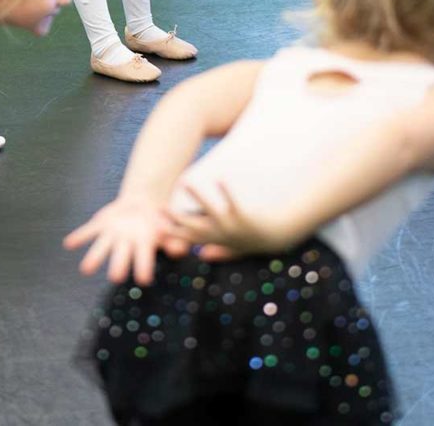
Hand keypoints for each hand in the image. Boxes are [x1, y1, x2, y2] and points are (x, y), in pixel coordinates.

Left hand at [63, 195, 173, 284]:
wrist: (143, 202)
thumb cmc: (158, 220)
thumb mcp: (169, 227)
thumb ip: (173, 239)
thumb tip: (179, 250)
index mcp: (143, 247)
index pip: (144, 260)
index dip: (143, 268)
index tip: (144, 280)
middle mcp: (125, 245)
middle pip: (121, 257)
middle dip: (118, 266)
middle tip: (115, 278)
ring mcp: (112, 235)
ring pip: (101, 248)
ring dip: (93, 258)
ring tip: (85, 270)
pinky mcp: (101, 224)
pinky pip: (88, 231)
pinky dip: (79, 237)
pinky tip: (69, 244)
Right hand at [164, 180, 286, 261]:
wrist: (278, 238)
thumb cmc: (256, 242)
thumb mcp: (236, 250)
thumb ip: (219, 252)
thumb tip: (202, 255)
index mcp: (216, 240)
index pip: (189, 238)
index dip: (172, 234)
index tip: (156, 227)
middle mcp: (220, 234)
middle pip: (193, 226)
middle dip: (176, 218)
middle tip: (160, 207)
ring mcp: (232, 226)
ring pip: (210, 210)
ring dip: (197, 196)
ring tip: (185, 181)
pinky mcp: (244, 217)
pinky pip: (234, 202)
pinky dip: (227, 191)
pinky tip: (220, 178)